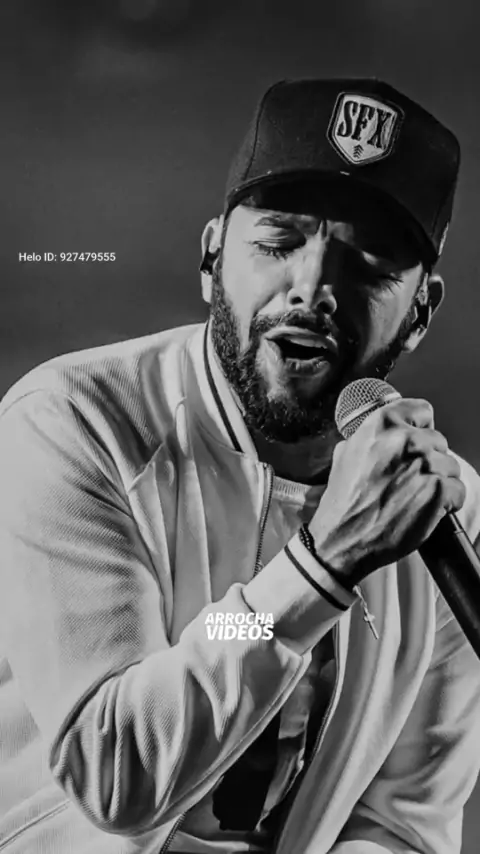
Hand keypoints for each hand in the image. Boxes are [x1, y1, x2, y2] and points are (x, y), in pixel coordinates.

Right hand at [308, 398, 465, 585]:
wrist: (343, 539)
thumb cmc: (344, 502)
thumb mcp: (345, 455)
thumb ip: (370, 437)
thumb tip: (386, 432)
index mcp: (382, 425)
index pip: (422, 411)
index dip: (420, 429)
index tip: (416, 443)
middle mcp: (406, 440)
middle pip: (439, 441)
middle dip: (429, 459)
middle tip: (409, 480)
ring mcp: (425, 465)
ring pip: (451, 466)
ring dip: (438, 481)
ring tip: (415, 497)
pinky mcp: (439, 491)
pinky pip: (458, 490)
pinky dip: (447, 503)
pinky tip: (425, 510)